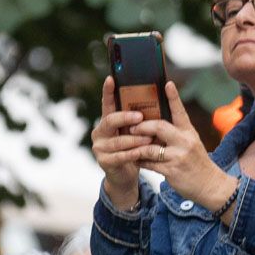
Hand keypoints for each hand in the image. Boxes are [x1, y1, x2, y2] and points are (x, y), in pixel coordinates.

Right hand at [93, 77, 153, 207]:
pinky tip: (142, 152)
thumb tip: (155, 99)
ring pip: (118, 140)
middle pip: (110, 120)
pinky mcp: (104, 162)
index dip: (108, 91)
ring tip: (149, 138)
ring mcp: (100, 147)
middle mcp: (100, 132)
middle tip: (140, 116)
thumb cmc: (134, 149)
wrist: (125, 176)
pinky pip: (120, 156)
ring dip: (134, 139)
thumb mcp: (135, 133)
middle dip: (125, 118)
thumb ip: (139, 120)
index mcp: (108, 121)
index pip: (107, 104)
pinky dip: (132, 154)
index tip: (111, 78)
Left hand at [129, 85, 236, 208]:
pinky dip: (140, 161)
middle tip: (133, 127)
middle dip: (142, 126)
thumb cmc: (197, 163)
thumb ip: (175, 134)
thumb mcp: (191, 144)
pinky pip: (149, 163)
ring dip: (137, 146)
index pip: (180, 111)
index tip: (167, 83)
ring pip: (149, 147)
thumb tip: (153, 125)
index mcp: (189, 132)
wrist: (210, 185)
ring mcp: (178, 156)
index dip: (173, 97)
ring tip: (130, 145)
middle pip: (159, 127)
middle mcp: (185, 142)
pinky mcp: (171, 171)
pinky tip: (136, 160)